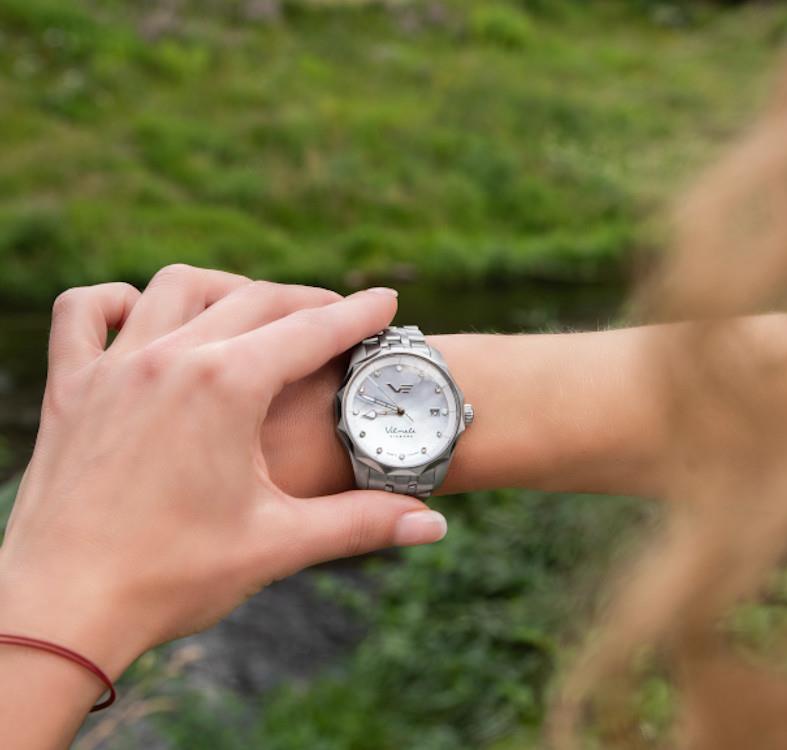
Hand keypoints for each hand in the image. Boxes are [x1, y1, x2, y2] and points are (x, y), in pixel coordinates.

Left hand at [0, 266, 446, 679]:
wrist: (61, 612)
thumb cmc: (170, 577)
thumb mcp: (278, 544)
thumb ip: (362, 524)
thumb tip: (434, 524)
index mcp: (223, 387)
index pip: (311, 331)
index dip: (358, 314)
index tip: (388, 299)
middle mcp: (167, 359)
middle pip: (253, 300)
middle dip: (306, 301)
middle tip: (339, 316)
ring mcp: (112, 367)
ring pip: (175, 288)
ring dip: (225, 289)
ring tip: (256, 311)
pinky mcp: (69, 388)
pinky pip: (84, 312)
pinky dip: (118, 301)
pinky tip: (143, 316)